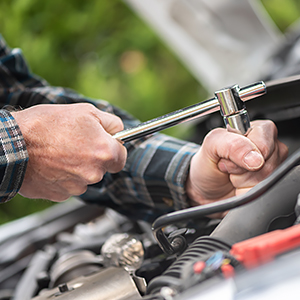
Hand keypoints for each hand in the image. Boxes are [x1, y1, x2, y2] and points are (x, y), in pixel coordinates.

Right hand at [12, 103, 126, 200]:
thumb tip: (119, 131)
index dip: (114, 149)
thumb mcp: (85, 112)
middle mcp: (94, 174)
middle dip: (94, 157)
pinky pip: (69, 185)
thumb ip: (110, 123)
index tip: (105, 145)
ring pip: (85, 177)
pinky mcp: (60, 195)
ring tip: (59, 151)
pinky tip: (51, 163)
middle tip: (76, 143)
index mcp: (105, 152)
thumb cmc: (46, 125)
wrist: (11, 144)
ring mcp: (77, 187)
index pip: (122, 157)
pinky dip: (63, 176)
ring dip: (78, 167)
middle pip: (103, 168)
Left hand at [186, 120, 287, 216]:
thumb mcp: (210, 147)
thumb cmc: (207, 164)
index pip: (262, 146)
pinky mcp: (270, 184)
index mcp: (256, 129)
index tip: (227, 158)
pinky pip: (265, 193)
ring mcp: (272, 166)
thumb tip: (255, 158)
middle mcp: (269, 146)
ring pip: (267, 180)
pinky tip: (240, 186)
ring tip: (233, 176)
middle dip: (242, 172)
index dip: (241, 156)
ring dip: (243, 183)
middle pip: (267, 165)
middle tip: (229, 168)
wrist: (204, 189)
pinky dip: (247, 192)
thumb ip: (231, 144)